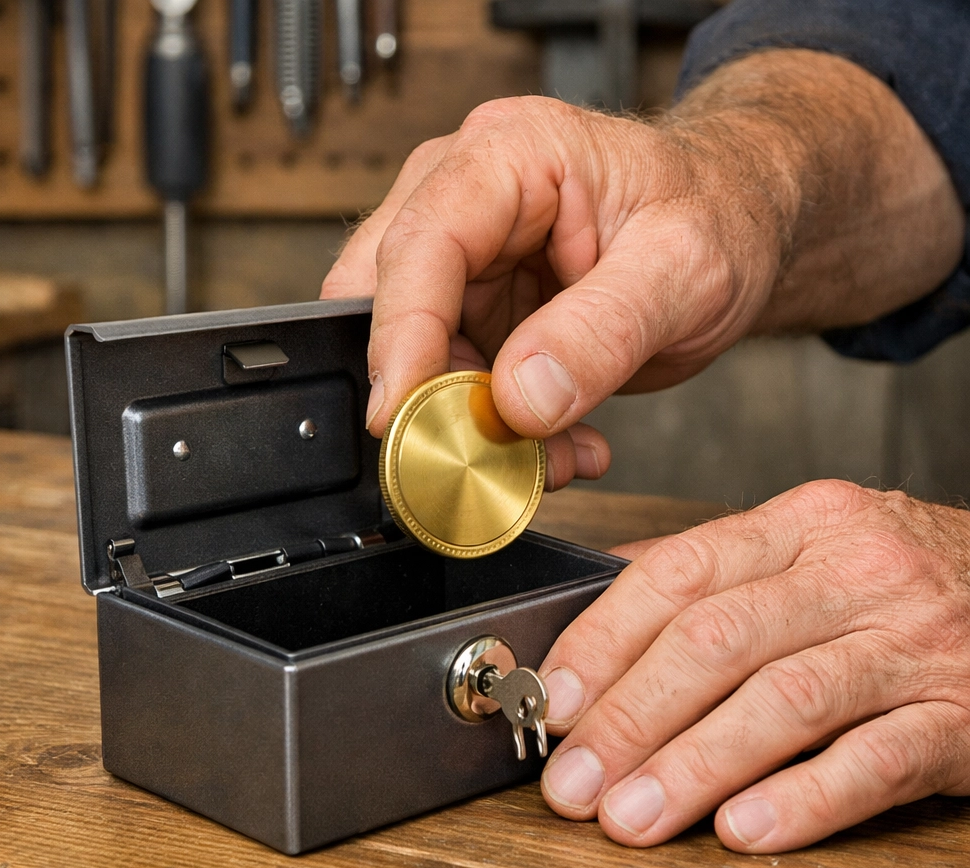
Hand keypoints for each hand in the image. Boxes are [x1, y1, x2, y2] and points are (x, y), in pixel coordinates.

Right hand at [321, 94, 786, 487]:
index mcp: (509, 154)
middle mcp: (467, 197)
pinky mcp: (477, 310)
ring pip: (418, 356)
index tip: (401, 417)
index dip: (401, 337)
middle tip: (477, 449)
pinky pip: (454, 383)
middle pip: (392, 302)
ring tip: (549, 453)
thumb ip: (603, 331)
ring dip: (468, 422)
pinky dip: (494, 429)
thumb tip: (519, 398)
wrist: (734, 227)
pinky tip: (554, 443)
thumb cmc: (717, 215)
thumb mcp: (685, 269)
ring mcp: (467, 258)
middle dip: (426, 390)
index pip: (422, 244)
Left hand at [537, 480, 969, 851]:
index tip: (555, 697)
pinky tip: (742, 831)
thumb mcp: (810, 548)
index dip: (605, 638)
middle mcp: (857, 573)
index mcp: (803, 524)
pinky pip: (876, 762)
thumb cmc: (896, 583)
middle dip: (632, 717)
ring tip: (630, 818)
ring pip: (786, 701)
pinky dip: (803, 800)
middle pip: (720, 639)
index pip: (681, 571)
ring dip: (695, 767)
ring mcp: (913, 644)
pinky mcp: (963, 719)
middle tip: (573, 781)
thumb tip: (596, 600)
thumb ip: (711, 571)